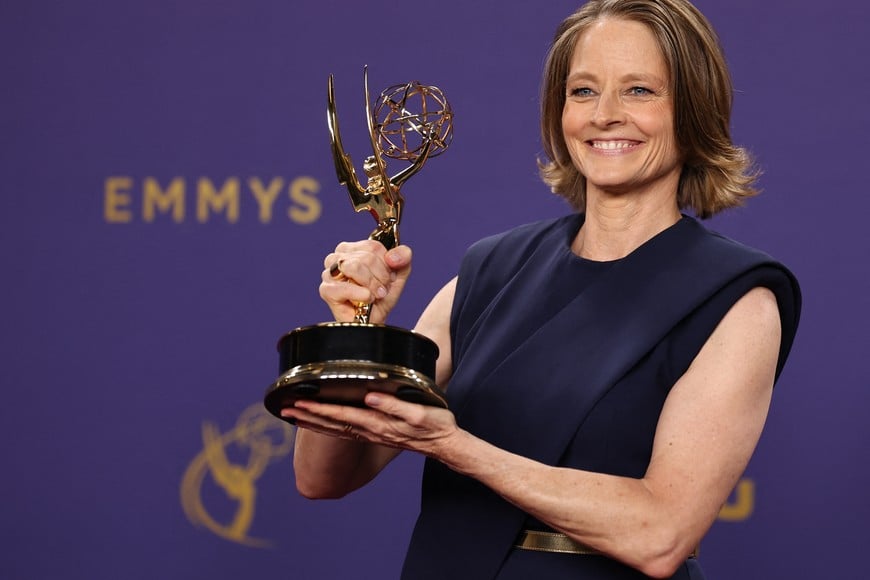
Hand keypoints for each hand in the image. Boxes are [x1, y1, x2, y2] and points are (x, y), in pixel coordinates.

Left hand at [282, 392, 459, 457]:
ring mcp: (372, 435)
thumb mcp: (418, 412)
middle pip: (332, 424)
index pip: (341, 415)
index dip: (317, 409)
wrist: (445, 445)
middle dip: (307, 416)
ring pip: (335, 429)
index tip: (298, 403)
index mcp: (378, 423)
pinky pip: (345, 431)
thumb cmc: (434, 426)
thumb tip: (370, 397)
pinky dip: (329, 427)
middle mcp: (371, 431)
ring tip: (294, 415)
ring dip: (313, 422)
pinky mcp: (376, 435)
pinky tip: (321, 424)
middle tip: (284, 409)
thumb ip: (393, 405)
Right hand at [320, 240, 411, 323]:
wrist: (374, 320)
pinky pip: (344, 287)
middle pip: (366, 257)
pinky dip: (360, 294)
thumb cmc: (381, 296)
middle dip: (380, 276)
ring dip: (371, 284)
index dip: (386, 264)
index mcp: (352, 249)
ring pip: (354, 266)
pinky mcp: (326, 290)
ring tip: (375, 295)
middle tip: (382, 289)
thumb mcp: (399, 273)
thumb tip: (392, 257)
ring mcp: (329, 274)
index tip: (389, 277)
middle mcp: (337, 258)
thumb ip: (402, 256)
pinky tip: (366, 298)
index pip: (373, 246)